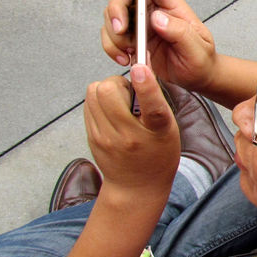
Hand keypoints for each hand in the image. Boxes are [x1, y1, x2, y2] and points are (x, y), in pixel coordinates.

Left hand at [84, 65, 180, 196]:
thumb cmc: (157, 156)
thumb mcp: (168, 130)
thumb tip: (140, 69)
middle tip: (128, 95)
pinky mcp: (93, 138)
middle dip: (118, 83)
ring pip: (94, 93)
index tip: (141, 69)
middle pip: (109, 90)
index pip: (152, 107)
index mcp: (156, 133)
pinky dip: (98, 102)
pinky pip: (88, 104)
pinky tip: (110, 114)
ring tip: (118, 104)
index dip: (146, 85)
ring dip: (106, 90)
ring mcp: (106, 138)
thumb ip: (155, 102)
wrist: (136, 188)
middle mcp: (129, 136)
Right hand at [101, 0, 217, 92]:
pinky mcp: (133, 40)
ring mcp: (142, 26)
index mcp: (173, 7)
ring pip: (115, 16)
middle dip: (116, 10)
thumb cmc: (200, 62)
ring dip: (113, 34)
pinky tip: (125, 59)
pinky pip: (113, 37)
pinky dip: (112, 48)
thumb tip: (157, 18)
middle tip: (120, 31)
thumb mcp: (197, 50)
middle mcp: (155, 12)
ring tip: (127, 53)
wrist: (196, 80)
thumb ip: (180, 33)